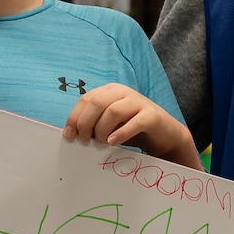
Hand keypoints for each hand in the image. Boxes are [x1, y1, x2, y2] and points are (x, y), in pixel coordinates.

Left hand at [63, 84, 202, 169]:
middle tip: (85, 141)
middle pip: (97, 103)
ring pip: (113, 111)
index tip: (69, 135)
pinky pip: (135, 122)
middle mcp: (123, 92)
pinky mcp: (152, 115)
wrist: (164, 134)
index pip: (86, 99)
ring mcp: (139, 102)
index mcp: (109, 91)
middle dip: (86, 123)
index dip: (74, 117)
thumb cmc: (132, 129)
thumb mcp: (109, 124)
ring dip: (102, 129)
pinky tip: (113, 142)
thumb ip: (93, 123)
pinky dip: (122, 133)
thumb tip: (72, 134)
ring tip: (102, 142)